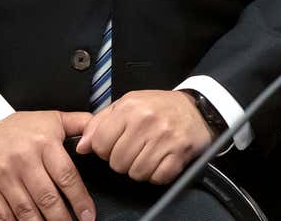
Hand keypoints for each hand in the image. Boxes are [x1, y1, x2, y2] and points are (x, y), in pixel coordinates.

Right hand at [0, 110, 94, 220]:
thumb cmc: (20, 127)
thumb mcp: (52, 119)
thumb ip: (81, 123)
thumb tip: (101, 133)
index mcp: (44, 143)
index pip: (67, 176)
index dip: (79, 199)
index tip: (88, 215)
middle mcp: (24, 160)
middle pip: (47, 197)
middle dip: (62, 218)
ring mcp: (3, 175)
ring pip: (26, 209)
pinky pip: (2, 214)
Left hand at [75, 90, 210, 184]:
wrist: (198, 108)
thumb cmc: (160, 107)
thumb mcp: (128, 104)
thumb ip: (100, 123)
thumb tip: (82, 146)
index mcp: (130, 107)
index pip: (100, 144)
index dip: (104, 149)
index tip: (115, 144)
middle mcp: (147, 121)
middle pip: (117, 162)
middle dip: (123, 161)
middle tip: (135, 149)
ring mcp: (165, 137)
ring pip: (136, 173)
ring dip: (140, 169)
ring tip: (148, 154)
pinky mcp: (180, 152)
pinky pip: (158, 177)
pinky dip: (158, 174)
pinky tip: (161, 161)